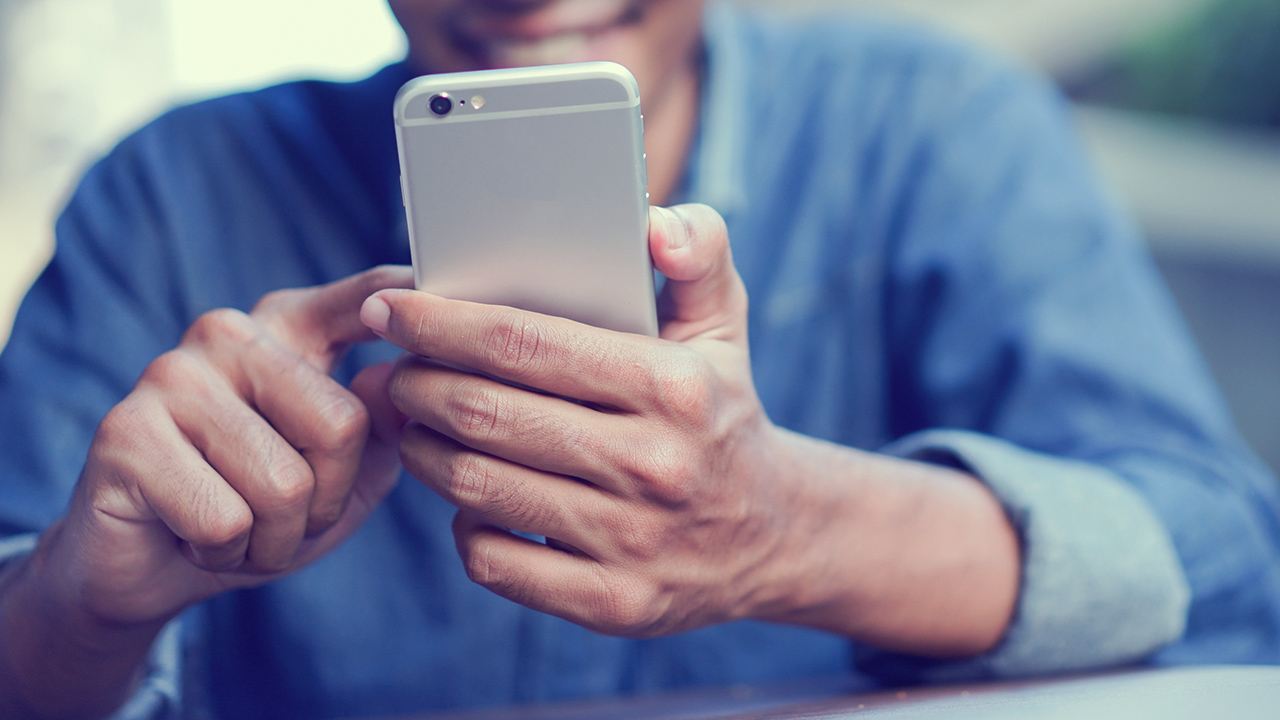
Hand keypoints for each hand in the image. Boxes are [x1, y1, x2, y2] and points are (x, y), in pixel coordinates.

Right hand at [37, 266, 411, 629]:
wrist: (149, 569)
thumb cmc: (258, 513)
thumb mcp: (342, 479)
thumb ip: (382, 431)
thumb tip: (400, 382)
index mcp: (288, 332)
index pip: (359, 302)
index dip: (403, 294)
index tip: (430, 284)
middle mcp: (229, 335)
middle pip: (340, 425)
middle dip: (327, 503)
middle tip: (284, 520)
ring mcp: (171, 376)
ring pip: (284, 485)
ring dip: (275, 540)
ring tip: (238, 530)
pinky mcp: (126, 434)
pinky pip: (225, 521)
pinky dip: (224, 555)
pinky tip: (192, 539)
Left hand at [365, 205, 1019, 650]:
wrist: (776, 533)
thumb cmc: (722, 412)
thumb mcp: (723, 325)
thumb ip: (696, 252)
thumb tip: (651, 225)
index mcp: (674, 386)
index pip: (525, 344)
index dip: (442, 324)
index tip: (393, 309)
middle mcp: (655, 466)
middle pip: (488, 415)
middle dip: (417, 385)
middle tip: (392, 370)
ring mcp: (634, 543)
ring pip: (480, 488)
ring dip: (424, 450)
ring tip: (412, 422)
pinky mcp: (614, 603)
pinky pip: (495, 562)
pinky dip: (463, 525)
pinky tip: (469, 497)